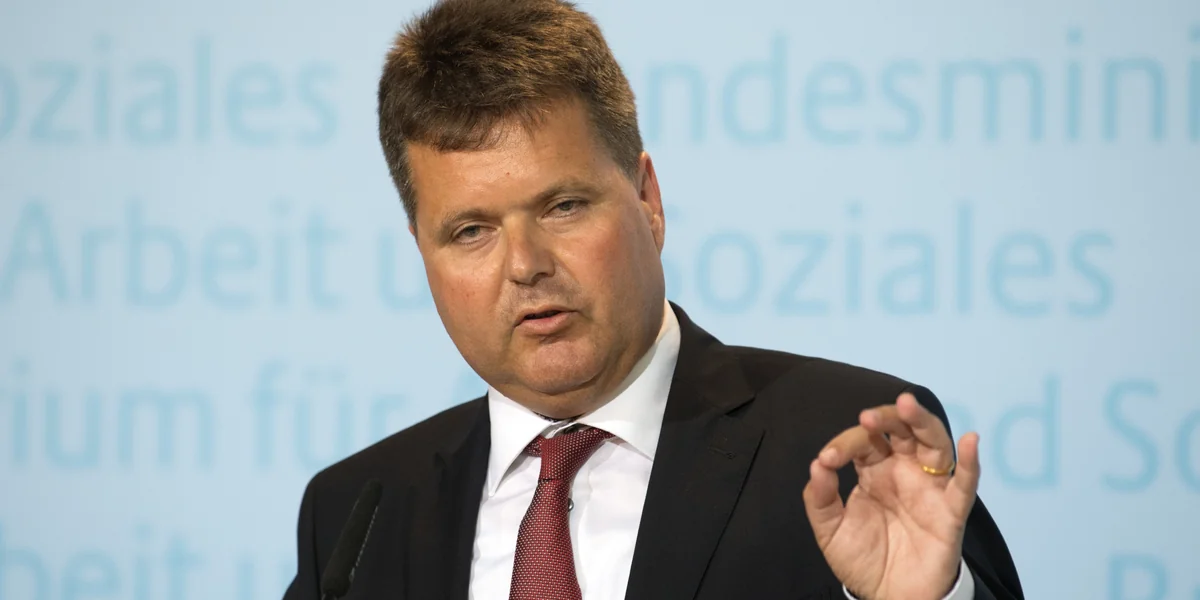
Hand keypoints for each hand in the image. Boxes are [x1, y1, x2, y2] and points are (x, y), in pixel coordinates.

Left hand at [802, 392, 979, 599]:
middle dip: (887, 417)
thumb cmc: (862, 559)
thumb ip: (820, 498)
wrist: (889, 596)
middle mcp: (903, 472)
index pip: (864, 442)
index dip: (846, 443)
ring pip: (933, 444)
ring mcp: (929, 488)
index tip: (828, 459)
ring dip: (922, 422)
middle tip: (868, 416)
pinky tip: (970, 440)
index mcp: (874, 471)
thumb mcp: (830, 530)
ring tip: (908, 405)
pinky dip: (971, 463)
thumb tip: (816, 463)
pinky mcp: (950, 512)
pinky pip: (964, 485)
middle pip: (902, 431)